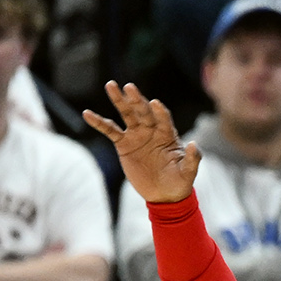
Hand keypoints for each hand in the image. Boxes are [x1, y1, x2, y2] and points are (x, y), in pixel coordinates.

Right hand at [86, 82, 203, 204]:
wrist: (163, 194)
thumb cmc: (179, 182)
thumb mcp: (188, 173)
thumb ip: (192, 159)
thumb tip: (193, 143)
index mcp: (168, 134)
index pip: (163, 118)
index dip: (159, 112)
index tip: (154, 104)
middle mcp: (152, 130)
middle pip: (143, 111)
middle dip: (136, 99)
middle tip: (129, 87)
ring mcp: (137, 135)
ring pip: (126, 114)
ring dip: (119, 100)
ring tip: (111, 85)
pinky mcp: (124, 144)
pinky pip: (110, 131)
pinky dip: (99, 122)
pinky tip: (88, 114)